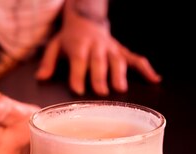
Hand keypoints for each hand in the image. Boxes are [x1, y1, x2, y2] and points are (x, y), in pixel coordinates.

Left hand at [35, 11, 161, 95]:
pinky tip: (155, 79)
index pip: (78, 61)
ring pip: (117, 61)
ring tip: (120, 89)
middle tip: (101, 93)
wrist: (87, 18)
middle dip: (100, 77)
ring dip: (119, 74)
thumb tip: (41, 78)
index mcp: (79, 45)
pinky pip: (136, 60)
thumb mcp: (55, 45)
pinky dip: (147, 69)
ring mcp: (112, 49)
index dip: (77, 75)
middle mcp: (97, 47)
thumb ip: (48, 62)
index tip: (78, 90)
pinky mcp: (122, 51)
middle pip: (99, 63)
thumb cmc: (70, 38)